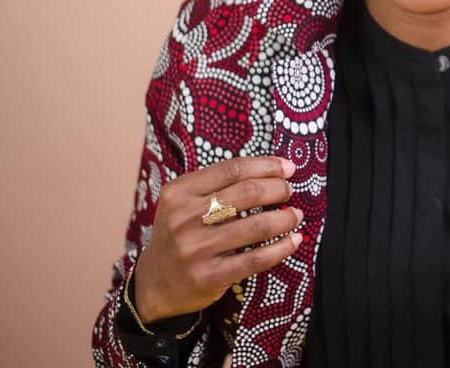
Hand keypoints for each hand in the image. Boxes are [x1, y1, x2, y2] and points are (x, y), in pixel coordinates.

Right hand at [133, 156, 303, 322]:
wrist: (154, 284)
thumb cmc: (179, 234)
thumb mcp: (184, 202)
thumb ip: (217, 185)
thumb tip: (271, 171)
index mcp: (179, 192)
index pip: (232, 169)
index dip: (266, 166)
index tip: (288, 168)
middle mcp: (185, 218)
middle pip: (247, 193)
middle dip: (278, 189)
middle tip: (290, 191)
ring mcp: (196, 249)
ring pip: (256, 226)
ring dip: (285, 218)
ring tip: (296, 215)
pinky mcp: (209, 277)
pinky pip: (256, 259)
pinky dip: (282, 248)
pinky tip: (294, 240)